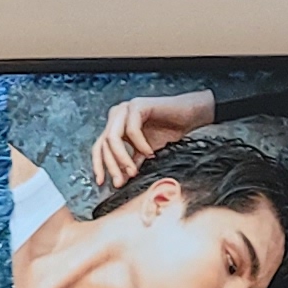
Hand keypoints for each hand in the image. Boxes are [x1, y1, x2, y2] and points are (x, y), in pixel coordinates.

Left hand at [90, 89, 216, 190]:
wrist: (189, 115)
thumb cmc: (169, 130)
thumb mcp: (145, 152)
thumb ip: (132, 162)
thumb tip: (120, 181)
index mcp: (115, 125)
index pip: (99, 146)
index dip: (98, 165)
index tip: (101, 182)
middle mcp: (117, 115)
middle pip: (104, 143)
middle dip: (111, 165)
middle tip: (121, 181)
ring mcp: (126, 109)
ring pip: (113, 137)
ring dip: (122, 157)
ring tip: (134, 171)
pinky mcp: (137, 105)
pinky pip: (132, 129)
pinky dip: (139, 144)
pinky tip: (149, 153)